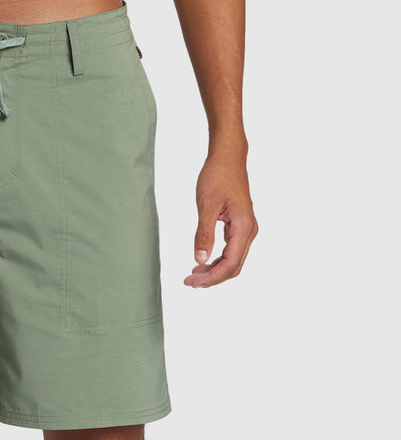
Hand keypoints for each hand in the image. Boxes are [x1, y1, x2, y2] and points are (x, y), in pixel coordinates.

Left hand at [184, 149, 257, 287]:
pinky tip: (201, 263)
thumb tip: (200, 260)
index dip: (212, 277)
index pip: (231, 263)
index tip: (193, 282)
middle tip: (189, 282)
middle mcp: (249, 231)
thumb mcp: (206, 206)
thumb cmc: (218, 176)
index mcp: (244, 227)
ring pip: (233, 261)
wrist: (227, 158)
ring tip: (193, 275)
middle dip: (212, 278)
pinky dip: (216, 261)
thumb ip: (203, 234)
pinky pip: (230, 251)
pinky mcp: (239, 227)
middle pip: (234, 266)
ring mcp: (246, 229)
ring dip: (214, 271)